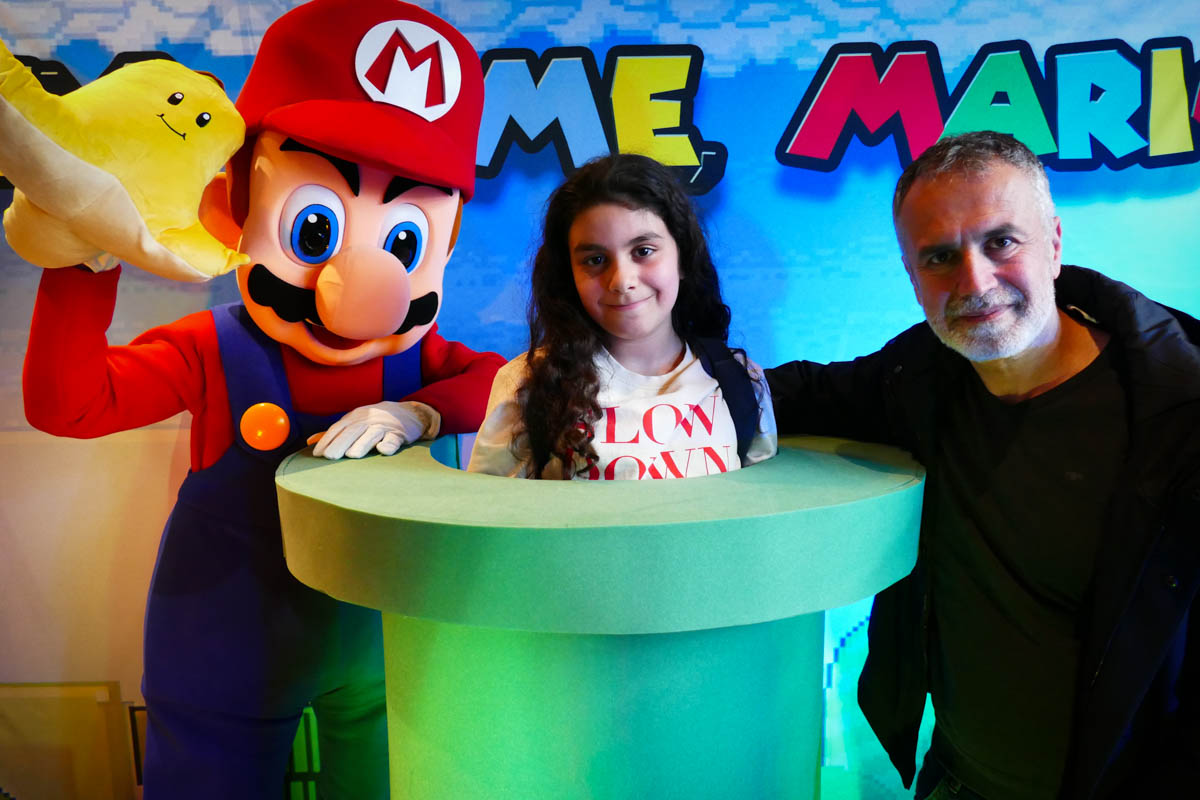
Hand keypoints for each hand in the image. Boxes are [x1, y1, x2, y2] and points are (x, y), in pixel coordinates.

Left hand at [308, 401, 440, 459]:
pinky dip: (388, 444)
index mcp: (355, 417)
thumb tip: (311, 441)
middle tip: (330, 457)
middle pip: (352, 431)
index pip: (338, 428)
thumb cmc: (375, 420)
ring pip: (371, 434)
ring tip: (352, 455)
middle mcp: (368, 419)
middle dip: (340, 443)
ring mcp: (384, 426)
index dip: (328, 440)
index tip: (318, 454)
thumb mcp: (354, 421)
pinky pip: (393, 439)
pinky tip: (382, 449)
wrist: (408, 412)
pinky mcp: (399, 433)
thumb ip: (334, 432)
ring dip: (362, 444)